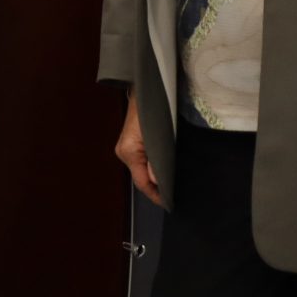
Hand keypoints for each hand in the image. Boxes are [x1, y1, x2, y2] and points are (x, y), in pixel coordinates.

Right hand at [115, 89, 162, 206]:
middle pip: (139, 178)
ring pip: (140, 171)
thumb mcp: (159, 136)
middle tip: (172, 196)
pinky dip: (150, 170)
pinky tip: (161, 173)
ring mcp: (124, 150)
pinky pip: (140, 163)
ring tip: (169, 187)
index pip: (141, 182)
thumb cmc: (152, 112)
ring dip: (153, 179)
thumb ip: (157, 160)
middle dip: (155, 188)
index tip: (168, 203)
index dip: (155, 194)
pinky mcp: (128, 146)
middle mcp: (123, 153)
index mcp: (129, 152)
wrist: (144, 94)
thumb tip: (157, 181)